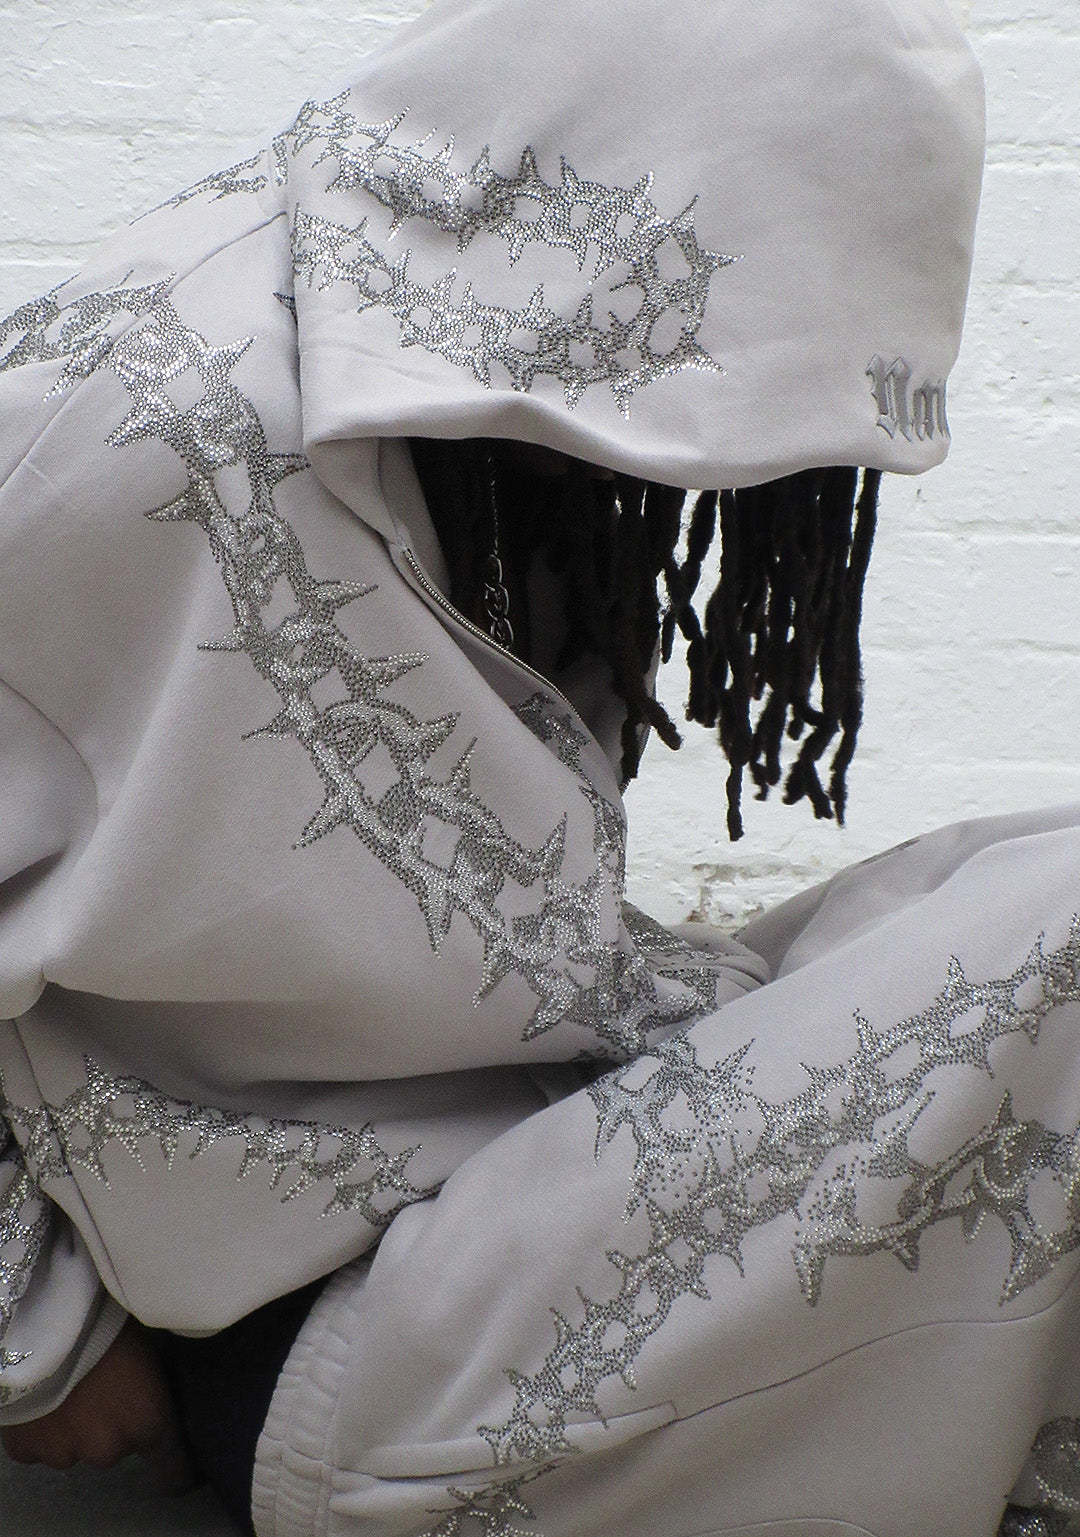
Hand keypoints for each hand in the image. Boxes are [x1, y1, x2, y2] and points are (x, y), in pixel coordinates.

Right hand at [1, 1317, 194, 1491]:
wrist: (46, 1325)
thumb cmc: (109, 1323)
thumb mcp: (149, 1349)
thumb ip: (151, 1385)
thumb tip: (154, 1387)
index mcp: (148, 1425)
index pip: (172, 1468)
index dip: (177, 1470)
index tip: (180, 1471)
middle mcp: (109, 1450)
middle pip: (115, 1448)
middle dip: (111, 1426)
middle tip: (103, 1388)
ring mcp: (65, 1454)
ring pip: (75, 1447)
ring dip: (75, 1426)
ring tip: (68, 1386)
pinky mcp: (26, 1452)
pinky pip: (38, 1445)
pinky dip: (41, 1427)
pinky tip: (42, 1394)